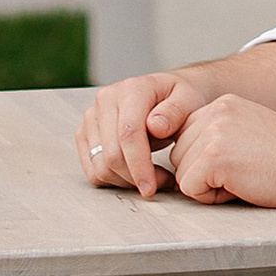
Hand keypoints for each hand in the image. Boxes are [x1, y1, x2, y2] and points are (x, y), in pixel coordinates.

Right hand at [78, 70, 211, 196]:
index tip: (151, 187)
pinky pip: (92, 169)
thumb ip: (175, 112)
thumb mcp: (189, 100)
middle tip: (163, 183)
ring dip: (126, 181)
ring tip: (153, 177)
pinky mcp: (85, 133)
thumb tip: (155, 127)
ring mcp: (92, 117)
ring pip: (100, 166)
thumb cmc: (179, 98)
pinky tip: (135, 174)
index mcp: (132, 89)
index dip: (139, 165)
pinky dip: (113, 179)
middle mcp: (106, 100)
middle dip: (136, 178)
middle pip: (111, 154)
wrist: (168, 93)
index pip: (128, 134)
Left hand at [165, 92, 275, 209]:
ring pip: (182, 173)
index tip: (240, 162)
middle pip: (179, 155)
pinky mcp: (212, 157)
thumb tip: (189, 149)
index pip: (187, 137)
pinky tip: (240, 186)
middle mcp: (214, 111)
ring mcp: (212, 132)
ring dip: (207, 185)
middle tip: (243, 172)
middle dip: (204, 173)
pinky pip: (190, 189)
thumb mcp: (251, 129)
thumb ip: (220, 131)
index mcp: (223, 103)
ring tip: (243, 178)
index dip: (207, 159)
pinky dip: (211, 197)